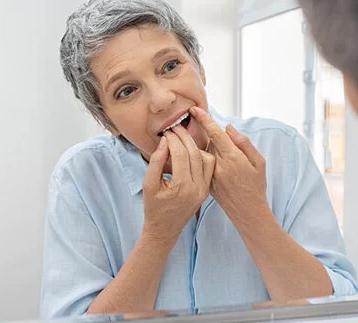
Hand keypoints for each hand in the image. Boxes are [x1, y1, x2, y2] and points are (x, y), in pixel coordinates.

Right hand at [141, 125, 215, 244]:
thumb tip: (164, 141)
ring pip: (206, 158)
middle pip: (194, 154)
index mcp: (181, 187)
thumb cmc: (153, 208)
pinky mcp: (207, 190)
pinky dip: (202, 155)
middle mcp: (196, 188)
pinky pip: (209, 168)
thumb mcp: (148, 184)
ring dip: (195, 145)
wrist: (164, 229)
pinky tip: (191, 150)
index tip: (166, 132)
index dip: (173, 140)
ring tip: (183, 137)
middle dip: (184, 138)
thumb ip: (156, 161)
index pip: (180, 154)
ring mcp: (204, 190)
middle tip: (175, 128)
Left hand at [189, 106, 267, 219]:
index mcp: (233, 158)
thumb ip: (244, 143)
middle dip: (207, 135)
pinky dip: (201, 158)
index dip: (204, 119)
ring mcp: (210, 175)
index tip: (194, 109)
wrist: (247, 212)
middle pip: (207, 141)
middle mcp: (219, 166)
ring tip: (216, 153)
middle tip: (214, 136)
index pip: (215, 133)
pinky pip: (200, 164)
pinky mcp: (205, 182)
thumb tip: (228, 128)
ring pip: (202, 152)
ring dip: (205, 147)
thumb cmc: (256, 186)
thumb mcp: (259, 162)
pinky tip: (210, 162)